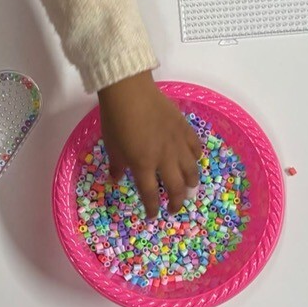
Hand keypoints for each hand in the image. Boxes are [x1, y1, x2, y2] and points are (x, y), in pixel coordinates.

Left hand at [98, 72, 199, 219]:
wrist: (129, 90)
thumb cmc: (115, 119)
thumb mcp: (111, 146)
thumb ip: (116, 166)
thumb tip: (116, 179)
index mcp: (143, 165)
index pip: (151, 194)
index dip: (152, 208)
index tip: (152, 215)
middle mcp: (164, 158)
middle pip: (176, 187)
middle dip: (176, 202)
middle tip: (174, 208)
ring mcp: (177, 143)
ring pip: (191, 170)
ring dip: (191, 183)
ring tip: (189, 188)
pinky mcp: (184, 128)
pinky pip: (195, 147)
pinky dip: (196, 157)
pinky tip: (194, 160)